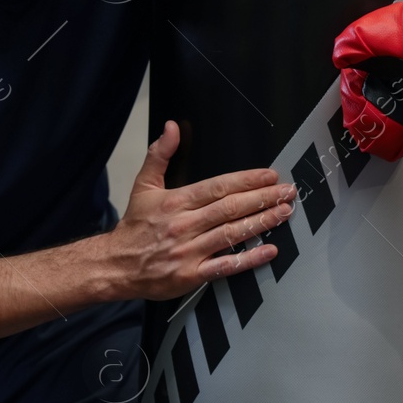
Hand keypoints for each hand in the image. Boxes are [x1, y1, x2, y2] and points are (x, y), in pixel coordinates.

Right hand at [107, 121, 295, 299]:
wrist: (115, 266)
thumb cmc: (134, 227)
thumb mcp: (143, 186)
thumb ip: (159, 155)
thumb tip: (172, 127)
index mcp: (176, 202)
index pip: (217, 187)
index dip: (246, 180)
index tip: (269, 175)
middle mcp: (184, 225)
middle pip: (230, 209)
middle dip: (263, 198)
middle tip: (287, 192)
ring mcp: (189, 251)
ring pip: (231, 234)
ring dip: (262, 223)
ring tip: (284, 213)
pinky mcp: (191, 275)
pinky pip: (225, 266)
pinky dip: (248, 259)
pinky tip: (269, 250)